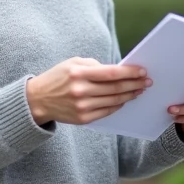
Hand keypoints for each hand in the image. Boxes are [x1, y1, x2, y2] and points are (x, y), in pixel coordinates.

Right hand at [26, 57, 150, 125]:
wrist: (37, 100)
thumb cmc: (57, 78)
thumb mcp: (72, 64)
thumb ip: (94, 66)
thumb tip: (118, 71)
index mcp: (78, 74)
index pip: (111, 73)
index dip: (129, 72)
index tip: (142, 71)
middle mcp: (81, 91)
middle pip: (115, 88)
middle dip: (134, 84)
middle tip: (147, 81)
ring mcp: (82, 107)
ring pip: (114, 101)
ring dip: (130, 95)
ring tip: (139, 90)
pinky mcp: (83, 119)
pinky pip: (107, 111)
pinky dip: (118, 105)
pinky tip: (125, 100)